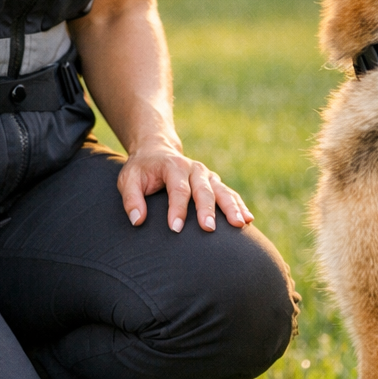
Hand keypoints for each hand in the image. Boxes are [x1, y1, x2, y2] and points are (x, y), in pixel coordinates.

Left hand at [117, 135, 254, 232]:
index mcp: (173, 166)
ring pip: (222, 191)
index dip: (177, 209)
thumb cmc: (142, 169)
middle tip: (208, 229)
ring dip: (231, 207)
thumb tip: (137, 220)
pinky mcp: (214, 182)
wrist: (157, 150)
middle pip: (203, 190)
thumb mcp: (128, 179)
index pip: (177, 189)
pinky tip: (249, 219)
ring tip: (240, 224)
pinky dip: (240, 205)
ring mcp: (206, 175)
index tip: (175, 228)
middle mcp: (193, 169)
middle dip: (207, 209)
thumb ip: (131, 198)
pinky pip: (229, 194)